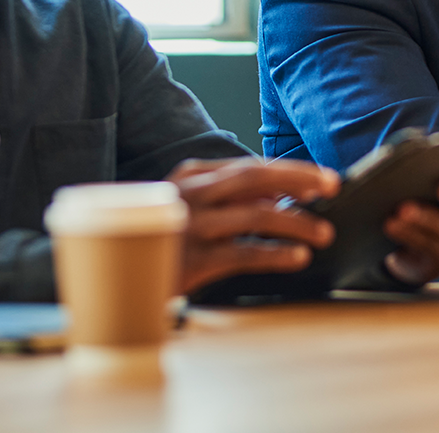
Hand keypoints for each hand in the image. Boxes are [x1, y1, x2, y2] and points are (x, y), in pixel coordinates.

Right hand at [167, 157, 339, 292]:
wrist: (105, 273)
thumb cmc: (158, 239)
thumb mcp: (186, 206)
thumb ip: (225, 197)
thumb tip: (276, 198)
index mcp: (191, 176)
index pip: (250, 166)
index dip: (290, 171)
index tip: (322, 178)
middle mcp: (191, 194)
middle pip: (255, 178)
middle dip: (299, 179)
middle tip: (332, 187)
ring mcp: (190, 227)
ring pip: (255, 215)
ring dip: (295, 222)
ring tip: (323, 232)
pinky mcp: (191, 262)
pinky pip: (243, 254)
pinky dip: (275, 254)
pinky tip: (297, 257)